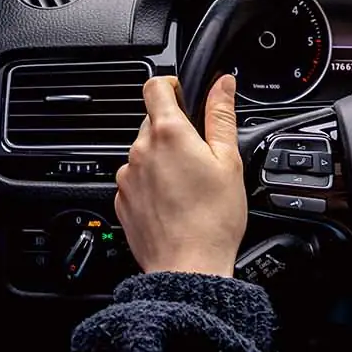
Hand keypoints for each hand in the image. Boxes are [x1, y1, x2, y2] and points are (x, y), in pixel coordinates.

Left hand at [114, 74, 245, 276]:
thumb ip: (222, 115)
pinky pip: (135, 178)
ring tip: (188, 184)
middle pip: (152, 121)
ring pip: (144, 151)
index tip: (184, 95)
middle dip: (174, 130)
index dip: (171, 85)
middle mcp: (140, 149)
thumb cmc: (213, 219)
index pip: (155, 85)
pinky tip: (173, 201)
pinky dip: (151, 182)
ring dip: (162, 158)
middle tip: (199, 154)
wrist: (188, 268)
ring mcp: (127, 175)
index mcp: (168, 132)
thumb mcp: (229, 160)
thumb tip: (223, 84)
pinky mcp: (122, 198)